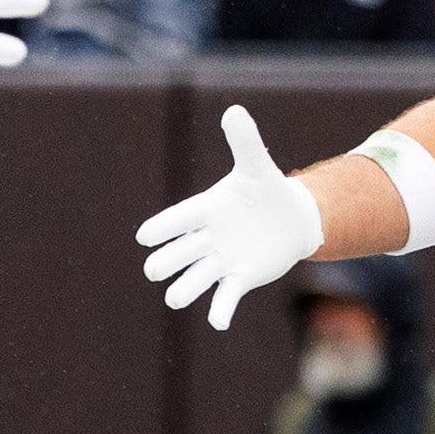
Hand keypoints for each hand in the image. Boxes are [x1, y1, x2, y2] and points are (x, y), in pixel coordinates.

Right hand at [137, 103, 326, 327]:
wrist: (290, 219)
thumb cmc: (267, 189)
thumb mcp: (257, 165)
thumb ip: (245, 141)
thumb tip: (235, 110)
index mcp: (206, 209)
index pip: (180, 218)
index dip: (163, 227)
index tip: (144, 236)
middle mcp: (208, 238)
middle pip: (181, 252)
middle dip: (168, 260)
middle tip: (153, 270)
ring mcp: (221, 260)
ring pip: (197, 277)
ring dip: (186, 289)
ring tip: (174, 299)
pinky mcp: (239, 277)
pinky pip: (226, 297)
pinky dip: (221, 310)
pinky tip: (218, 323)